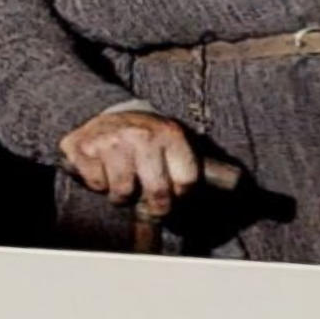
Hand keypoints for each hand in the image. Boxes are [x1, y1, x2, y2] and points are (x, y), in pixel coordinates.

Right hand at [58, 105, 201, 217]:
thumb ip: (198, 166)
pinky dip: (97, 184)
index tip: (174, 195)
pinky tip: (102, 169)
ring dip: (121, 195)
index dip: (180, 196)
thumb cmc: (144, 138)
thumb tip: (236, 182)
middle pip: (157, 194)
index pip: (186, 182)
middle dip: (154, 206)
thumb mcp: (174, 143)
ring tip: (122, 180)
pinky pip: (96, 184)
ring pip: (123, 192)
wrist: (99, 112)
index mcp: (170, 134)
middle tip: (149, 202)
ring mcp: (111, 141)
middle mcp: (142, 135)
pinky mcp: (83, 148)